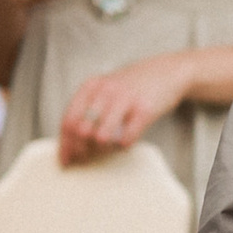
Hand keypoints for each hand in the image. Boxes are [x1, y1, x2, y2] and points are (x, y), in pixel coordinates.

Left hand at [58, 49, 191, 162]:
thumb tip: (71, 143)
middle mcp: (105, 91)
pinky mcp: (144, 110)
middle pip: (81, 131)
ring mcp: (125, 100)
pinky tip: (125, 140)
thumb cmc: (132, 86)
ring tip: (108, 148)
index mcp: (91, 86)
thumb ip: (88, 109)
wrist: (167, 71)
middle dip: (81, 150)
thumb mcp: (105, 88)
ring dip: (102, 149)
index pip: (69, 120)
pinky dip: (123, 146)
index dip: (65, 145)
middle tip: (86, 158)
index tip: (66, 161)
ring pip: (101, 137)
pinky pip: (126, 139)